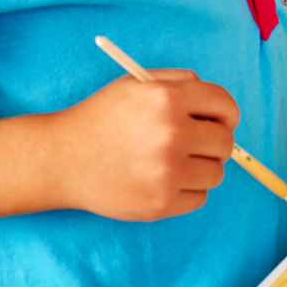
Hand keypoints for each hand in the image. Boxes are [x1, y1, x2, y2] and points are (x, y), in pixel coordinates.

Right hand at [50, 69, 236, 220]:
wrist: (61, 159)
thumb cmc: (101, 118)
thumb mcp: (137, 83)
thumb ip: (180, 82)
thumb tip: (218, 106)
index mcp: (167, 99)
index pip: (225, 106)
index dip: (225, 114)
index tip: (219, 121)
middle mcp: (171, 135)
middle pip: (225, 142)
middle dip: (214, 141)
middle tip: (194, 144)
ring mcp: (166, 173)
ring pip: (216, 173)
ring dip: (202, 168)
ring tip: (175, 163)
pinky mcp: (160, 204)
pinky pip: (200, 198)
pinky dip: (187, 191)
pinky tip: (163, 181)